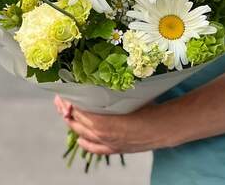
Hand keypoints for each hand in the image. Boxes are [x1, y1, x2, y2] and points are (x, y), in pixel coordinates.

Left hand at [54, 95, 172, 154]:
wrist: (163, 127)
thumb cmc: (147, 108)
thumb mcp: (128, 94)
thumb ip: (111, 91)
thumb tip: (99, 76)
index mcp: (102, 121)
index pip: (78, 110)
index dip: (69, 100)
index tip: (64, 90)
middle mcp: (100, 135)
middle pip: (76, 122)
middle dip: (66, 110)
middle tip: (60, 98)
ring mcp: (106, 143)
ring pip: (82, 134)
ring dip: (72, 123)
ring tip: (66, 112)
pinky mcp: (113, 149)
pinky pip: (92, 147)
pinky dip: (84, 141)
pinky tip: (80, 137)